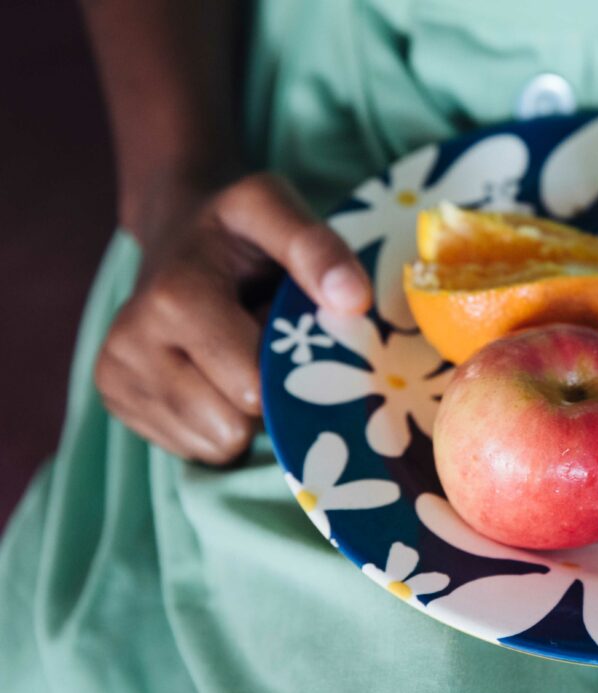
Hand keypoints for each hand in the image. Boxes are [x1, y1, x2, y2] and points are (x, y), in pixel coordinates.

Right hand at [95, 173, 371, 463]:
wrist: (176, 227)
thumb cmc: (236, 227)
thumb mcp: (277, 209)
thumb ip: (318, 249)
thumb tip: (353, 300)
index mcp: (174, 299)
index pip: (254, 388)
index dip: (290, 369)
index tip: (290, 330)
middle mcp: (131, 342)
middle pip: (234, 423)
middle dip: (267, 393)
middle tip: (264, 341)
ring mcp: (117, 375)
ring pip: (215, 445)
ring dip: (243, 410)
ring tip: (237, 352)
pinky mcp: (116, 399)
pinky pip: (193, 449)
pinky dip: (217, 421)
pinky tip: (213, 371)